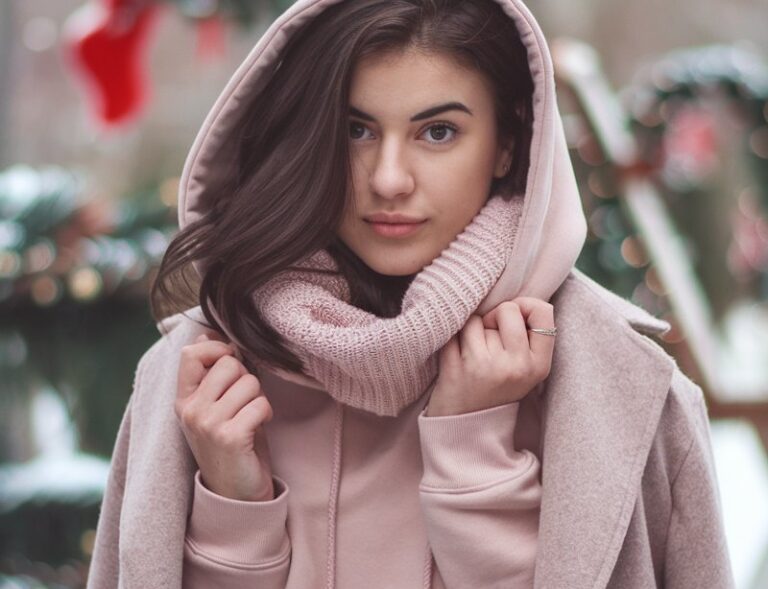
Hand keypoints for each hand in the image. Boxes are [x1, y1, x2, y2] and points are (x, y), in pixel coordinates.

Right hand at [174, 329, 275, 500]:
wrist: (236, 494)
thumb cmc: (231, 442)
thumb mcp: (215, 405)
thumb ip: (211, 374)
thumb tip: (206, 334)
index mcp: (183, 399)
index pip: (192, 353)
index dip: (218, 349)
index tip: (232, 364)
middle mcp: (190, 410)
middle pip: (229, 364)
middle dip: (246, 378)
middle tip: (244, 402)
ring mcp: (207, 424)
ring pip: (249, 382)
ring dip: (258, 398)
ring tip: (250, 418)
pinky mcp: (230, 437)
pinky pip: (261, 404)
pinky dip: (266, 414)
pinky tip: (257, 429)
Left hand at [425, 297, 554, 416]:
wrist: (466, 429)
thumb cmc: (496, 389)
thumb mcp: (526, 370)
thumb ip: (528, 335)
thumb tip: (515, 299)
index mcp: (538, 365)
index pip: (543, 311)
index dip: (525, 306)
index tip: (514, 319)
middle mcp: (515, 366)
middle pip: (507, 310)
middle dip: (495, 317)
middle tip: (489, 338)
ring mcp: (485, 367)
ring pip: (476, 320)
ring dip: (472, 330)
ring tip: (473, 352)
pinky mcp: (456, 368)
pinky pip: (454, 331)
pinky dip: (452, 338)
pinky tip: (457, 356)